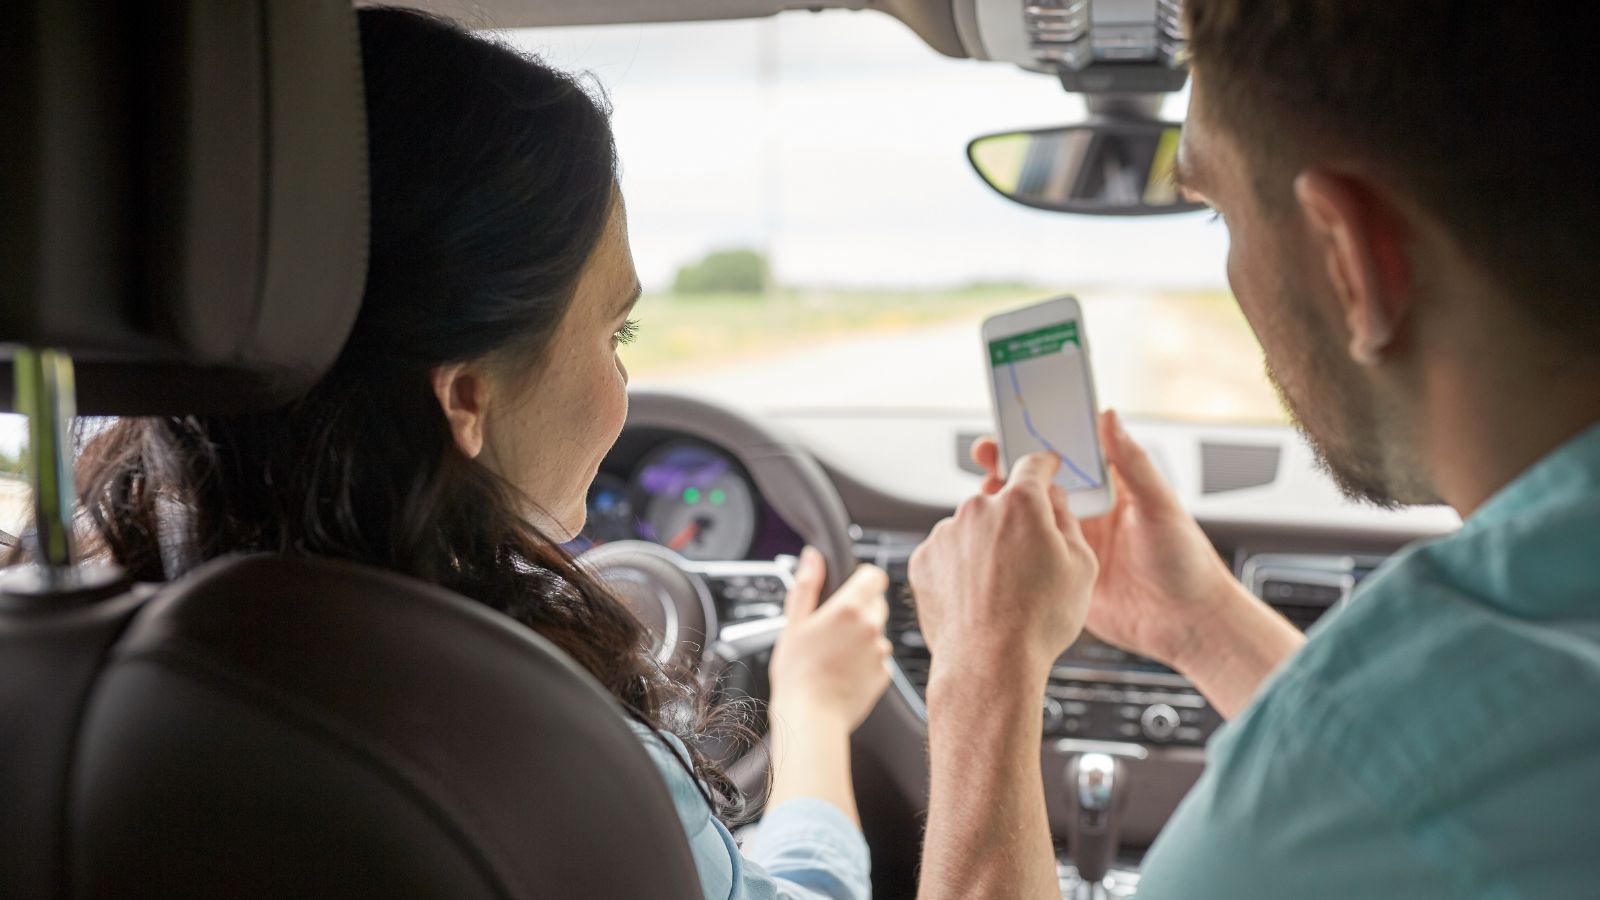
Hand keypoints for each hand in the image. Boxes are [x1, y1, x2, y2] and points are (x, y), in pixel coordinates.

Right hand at [768, 548, 892, 731]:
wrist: (811, 717)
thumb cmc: (797, 673)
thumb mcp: (793, 623)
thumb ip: (806, 585)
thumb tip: (812, 557)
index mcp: (849, 609)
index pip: (875, 576)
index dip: (862, 578)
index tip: (849, 588)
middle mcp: (871, 627)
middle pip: (876, 603)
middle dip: (858, 609)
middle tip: (831, 628)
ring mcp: (880, 652)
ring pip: (877, 632)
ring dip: (862, 637)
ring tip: (833, 654)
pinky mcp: (884, 675)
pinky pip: (878, 658)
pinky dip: (865, 661)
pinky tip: (843, 671)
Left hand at [908, 452, 1096, 685]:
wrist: (988, 664)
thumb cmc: (1038, 622)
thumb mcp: (1081, 567)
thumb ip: (1069, 522)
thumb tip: (1056, 503)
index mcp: (1020, 504)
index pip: (1033, 465)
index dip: (1044, 466)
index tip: (1046, 468)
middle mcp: (977, 509)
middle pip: (1000, 502)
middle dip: (1015, 521)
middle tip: (1030, 560)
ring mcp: (945, 534)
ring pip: (972, 529)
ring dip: (986, 546)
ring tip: (1002, 590)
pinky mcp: (923, 559)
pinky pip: (948, 553)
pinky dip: (960, 568)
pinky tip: (978, 597)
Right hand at [969, 410, 1243, 669]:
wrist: (1186, 624)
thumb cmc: (1186, 561)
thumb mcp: (1159, 506)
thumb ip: (1133, 464)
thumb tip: (1110, 417)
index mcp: (1112, 488)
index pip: (1072, 454)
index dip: (1043, 438)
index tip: (1016, 423)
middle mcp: (1089, 511)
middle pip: (1042, 481)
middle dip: (1012, 465)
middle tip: (985, 453)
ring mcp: (1073, 541)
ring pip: (1030, 515)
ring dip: (1005, 502)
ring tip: (982, 493)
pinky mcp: (1064, 572)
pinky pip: (1031, 552)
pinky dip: (1009, 542)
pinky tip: (990, 534)